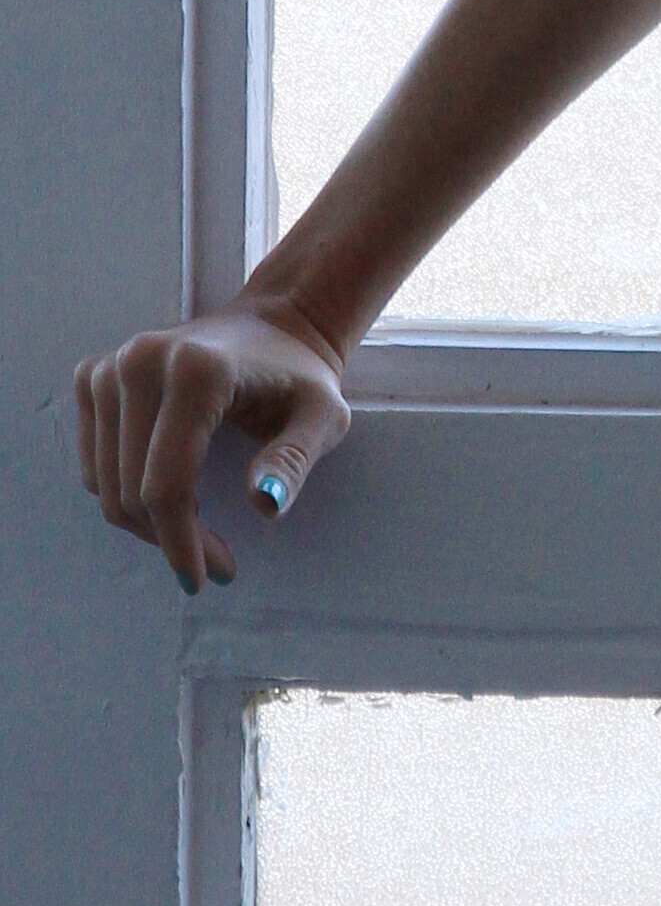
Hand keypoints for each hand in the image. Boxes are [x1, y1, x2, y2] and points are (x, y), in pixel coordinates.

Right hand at [73, 307, 350, 592]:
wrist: (274, 326)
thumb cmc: (300, 377)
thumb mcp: (322, 418)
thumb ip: (294, 460)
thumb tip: (266, 505)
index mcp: (198, 370)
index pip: (167, 483)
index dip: (181, 544)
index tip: (207, 578)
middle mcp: (142, 362)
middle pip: (131, 491)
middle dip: (171, 540)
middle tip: (218, 561)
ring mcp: (110, 366)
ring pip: (105, 484)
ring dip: (149, 523)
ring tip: (201, 528)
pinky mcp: (94, 375)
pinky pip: (95, 462)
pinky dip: (126, 492)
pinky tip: (173, 495)